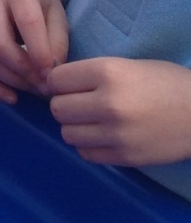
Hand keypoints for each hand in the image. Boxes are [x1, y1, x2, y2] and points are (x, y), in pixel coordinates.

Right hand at [0, 0, 68, 101]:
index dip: (39, 54)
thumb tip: (48, 76)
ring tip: (32, 91)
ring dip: (9, 82)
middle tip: (42, 89)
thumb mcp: (59, 19)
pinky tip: (10, 96)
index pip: (27, 23)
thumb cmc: (44, 6)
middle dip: (22, 73)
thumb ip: (57, 45)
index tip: (52, 77)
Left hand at [47, 58, 190, 166]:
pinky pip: (86, 154)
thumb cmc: (166, 83)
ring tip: (91, 121)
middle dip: (64, 105)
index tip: (68, 85)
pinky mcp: (125, 157)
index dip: (59, 82)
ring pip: (67, 134)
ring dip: (75, 127)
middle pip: (57, 108)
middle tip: (80, 104)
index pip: (56, 80)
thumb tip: (56, 84)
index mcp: (108, 72)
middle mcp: (108, 103)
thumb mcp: (128, 65)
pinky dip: (89, 145)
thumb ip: (93, 74)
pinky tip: (102, 136)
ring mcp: (116, 133)